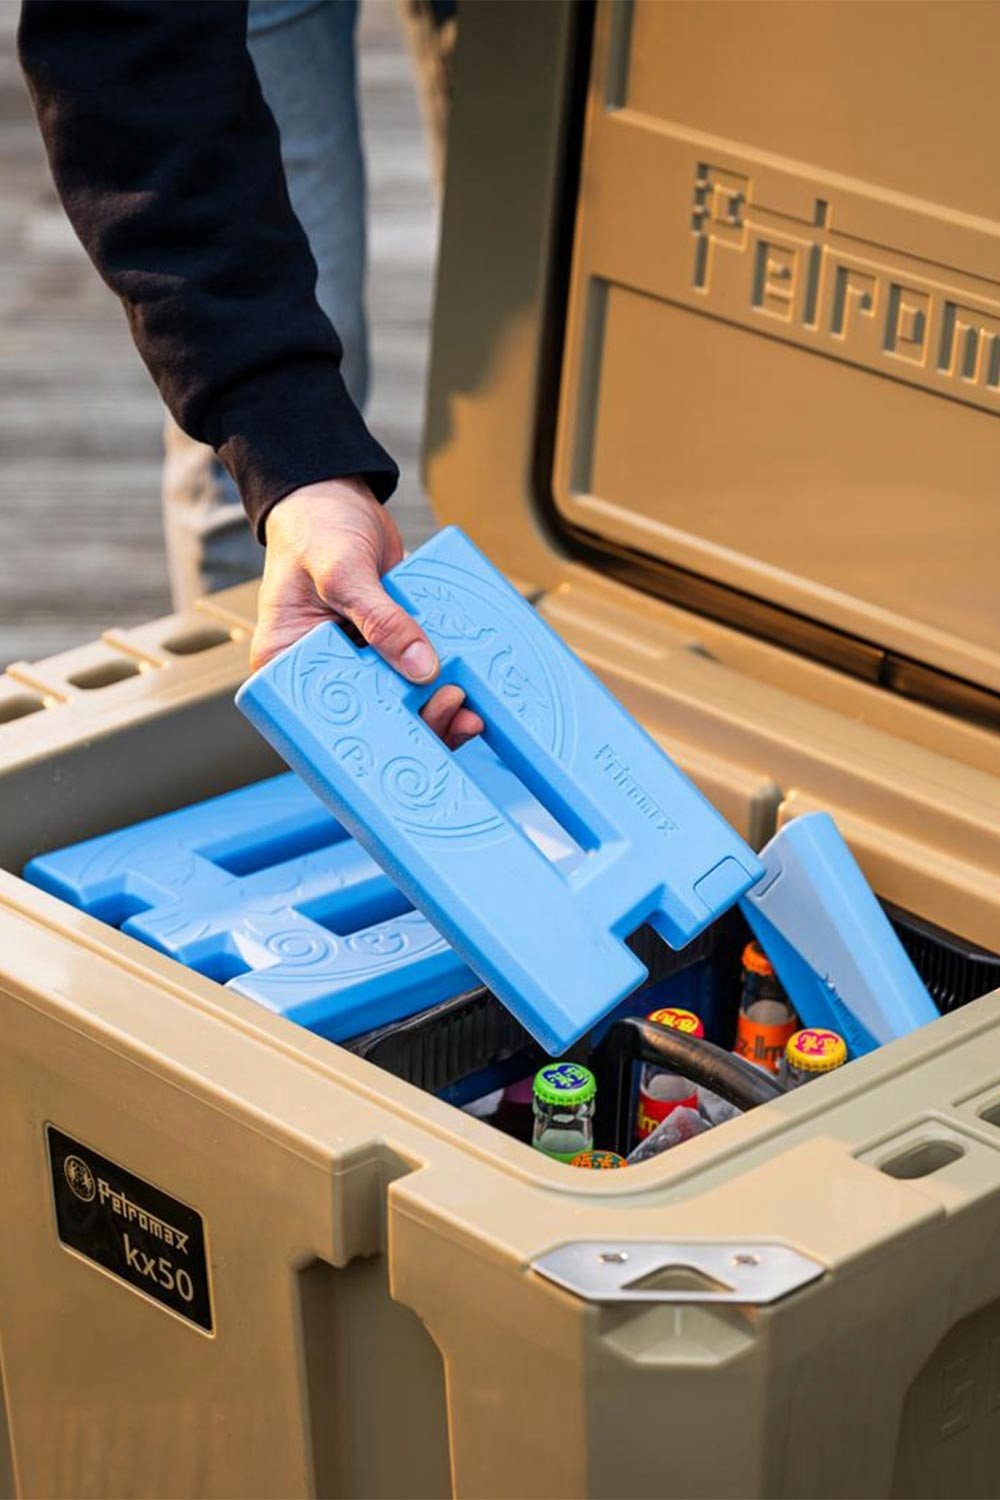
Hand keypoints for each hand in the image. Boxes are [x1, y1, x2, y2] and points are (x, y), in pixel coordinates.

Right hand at [251, 477, 483, 748]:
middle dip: (413, 726)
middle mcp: (322, 669)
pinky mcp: (386, 648)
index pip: (322, 719)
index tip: (407, 739)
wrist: (337, 497)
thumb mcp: (342, 570)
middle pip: (368, 719)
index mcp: (288, 662)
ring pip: (397, 702)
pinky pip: (414, 674)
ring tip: (466, 708)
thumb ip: (380, 618)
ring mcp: (356, 661)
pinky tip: (467, 687)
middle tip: (451, 711)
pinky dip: (441, 682)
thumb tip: (421, 667)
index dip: (366, 738)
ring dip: (434, 710)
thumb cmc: (317, 527)